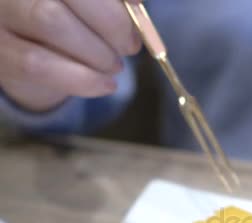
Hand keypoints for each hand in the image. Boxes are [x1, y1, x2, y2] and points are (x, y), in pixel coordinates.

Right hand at [0, 0, 141, 110]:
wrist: (27, 47)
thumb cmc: (71, 17)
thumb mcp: (90, 6)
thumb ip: (112, 3)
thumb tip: (136, 7)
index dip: (112, 0)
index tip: (138, 11)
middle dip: (110, 23)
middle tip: (129, 46)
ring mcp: (0, 15)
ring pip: (50, 20)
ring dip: (95, 51)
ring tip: (114, 66)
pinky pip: (38, 65)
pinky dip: (81, 79)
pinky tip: (105, 85)